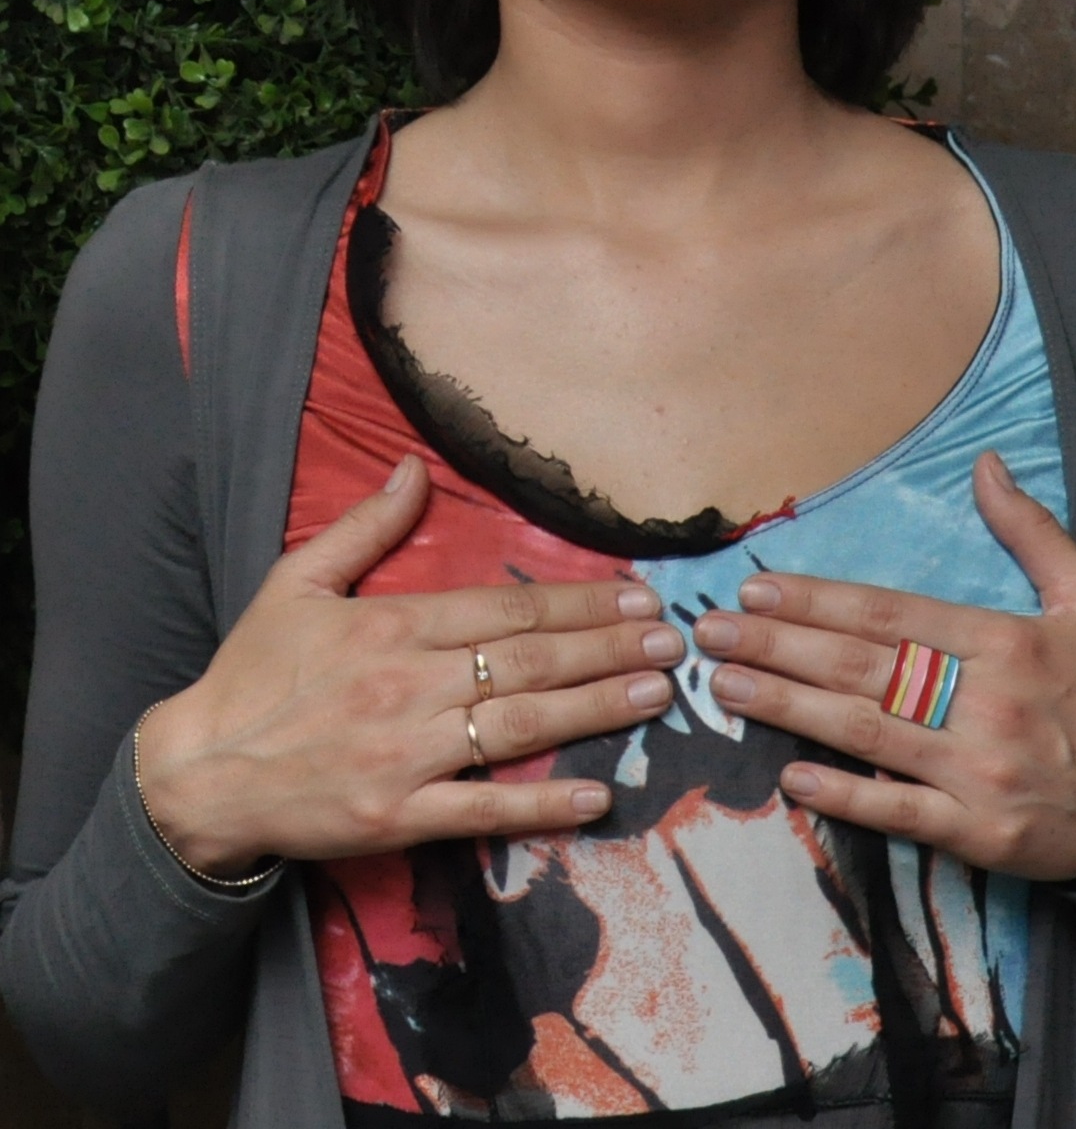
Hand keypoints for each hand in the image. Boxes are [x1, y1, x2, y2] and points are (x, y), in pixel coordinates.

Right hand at [140, 456, 681, 874]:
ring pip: (519, 725)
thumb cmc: (252, 674)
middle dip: (608, 647)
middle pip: (529, 661)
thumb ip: (364, 526)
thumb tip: (413, 466)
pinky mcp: (397, 816)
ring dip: (595, 709)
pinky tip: (594, 795)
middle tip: (671, 640)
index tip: (635, 594)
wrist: (196, 774)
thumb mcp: (296, 581)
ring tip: (655, 694)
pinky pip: (482, 809)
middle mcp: (409, 686)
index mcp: (393, 626)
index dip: (578, 602)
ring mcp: (407, 755)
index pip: (506, 609)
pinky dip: (540, 803)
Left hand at [693, 451, 1075, 881]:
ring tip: (725, 687)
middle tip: (709, 633)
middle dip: (777, 647)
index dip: (817, 602)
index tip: (757, 589)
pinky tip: (792, 776)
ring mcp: (979, 773)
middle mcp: (986, 704)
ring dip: (788, 709)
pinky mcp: (980, 833)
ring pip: (866, 733)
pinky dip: (844, 796)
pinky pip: (899, 812)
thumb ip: (1033, 531)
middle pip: (862, 669)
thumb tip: (986, 465)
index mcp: (1007, 642)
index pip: (890, 616)